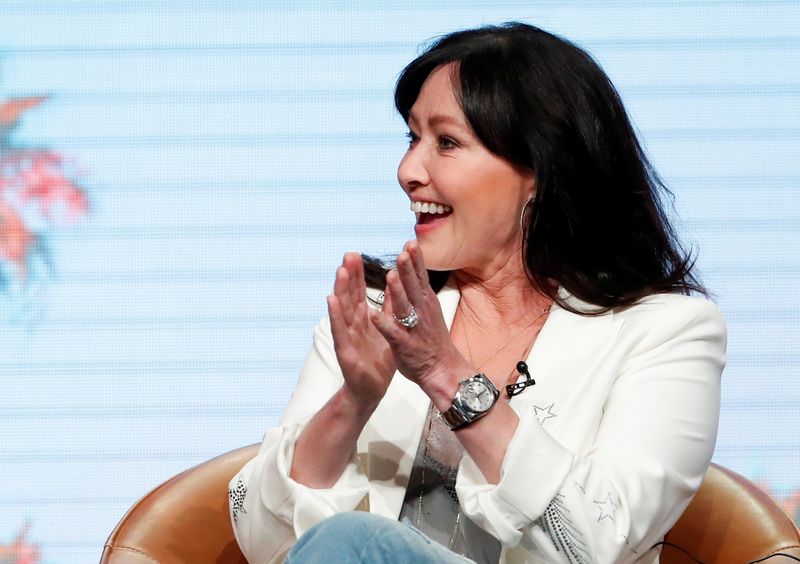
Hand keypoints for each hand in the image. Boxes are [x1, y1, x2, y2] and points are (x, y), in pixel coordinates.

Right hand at [327, 253, 395, 409]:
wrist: (372, 390)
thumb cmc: (378, 360)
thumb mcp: (388, 329)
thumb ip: (389, 308)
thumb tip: (393, 283)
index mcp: (363, 319)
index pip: (358, 292)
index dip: (357, 274)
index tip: (355, 255)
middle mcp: (352, 324)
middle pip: (349, 296)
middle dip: (348, 276)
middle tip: (348, 255)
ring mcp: (346, 336)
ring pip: (343, 310)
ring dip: (340, 290)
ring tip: (340, 271)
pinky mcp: (344, 351)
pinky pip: (340, 331)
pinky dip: (335, 315)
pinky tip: (331, 301)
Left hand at [370, 241, 469, 401]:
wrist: (443, 370)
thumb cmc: (432, 339)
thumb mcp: (428, 311)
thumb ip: (419, 291)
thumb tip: (414, 268)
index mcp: (426, 302)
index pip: (421, 277)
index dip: (416, 260)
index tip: (411, 242)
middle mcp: (422, 312)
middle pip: (414, 287)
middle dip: (409, 269)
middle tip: (405, 250)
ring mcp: (414, 328)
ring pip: (404, 307)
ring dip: (397, 291)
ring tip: (390, 275)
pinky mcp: (404, 345)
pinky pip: (393, 333)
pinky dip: (384, 324)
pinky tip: (374, 315)